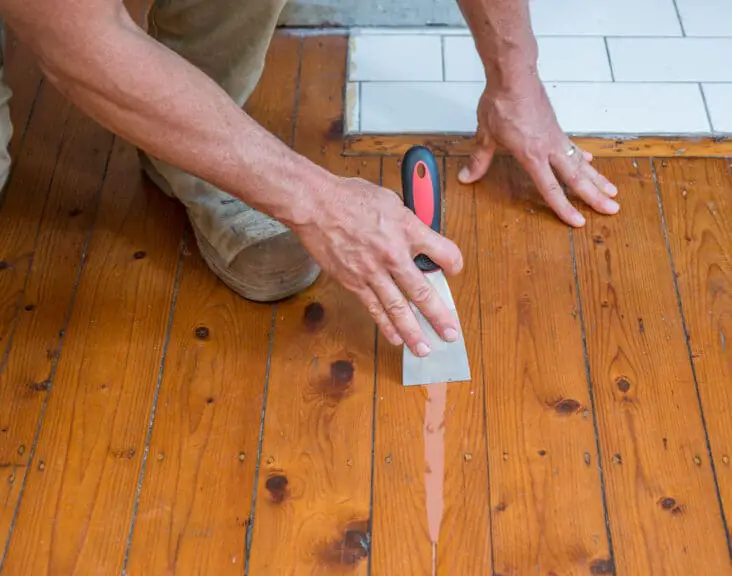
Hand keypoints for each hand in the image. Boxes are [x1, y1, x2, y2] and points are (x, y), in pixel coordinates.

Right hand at [295, 176, 462, 356]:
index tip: (453, 269)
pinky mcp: (353, 282)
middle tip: (450, 333)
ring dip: (413, 331)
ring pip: (397, 308)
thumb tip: (418, 237)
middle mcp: (393, 255)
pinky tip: (396, 338)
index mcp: (407, 229)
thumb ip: (408, 223)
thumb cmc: (349, 197)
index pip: (444, 252)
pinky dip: (386, 325)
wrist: (315, 206)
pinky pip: (373, 308)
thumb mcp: (390, 200)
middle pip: (423, 292)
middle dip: (439, 316)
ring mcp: (372, 272)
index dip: (453, 263)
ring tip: (424, 348)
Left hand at [458, 81, 618, 225]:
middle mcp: (549, 148)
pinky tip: (590, 163)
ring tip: (613, 192)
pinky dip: (583, 158)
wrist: (514, 75)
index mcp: (531, 155)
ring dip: (597, 179)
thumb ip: (479, 159)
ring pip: (581, 163)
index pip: (550, 188)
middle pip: (576, 178)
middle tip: (612, 210)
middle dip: (594, 196)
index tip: (579, 222)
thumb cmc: (501, 102)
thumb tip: (466, 177)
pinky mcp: (556, 128)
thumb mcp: (486, 134)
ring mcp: (556, 137)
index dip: (564, 207)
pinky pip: (573, 147)